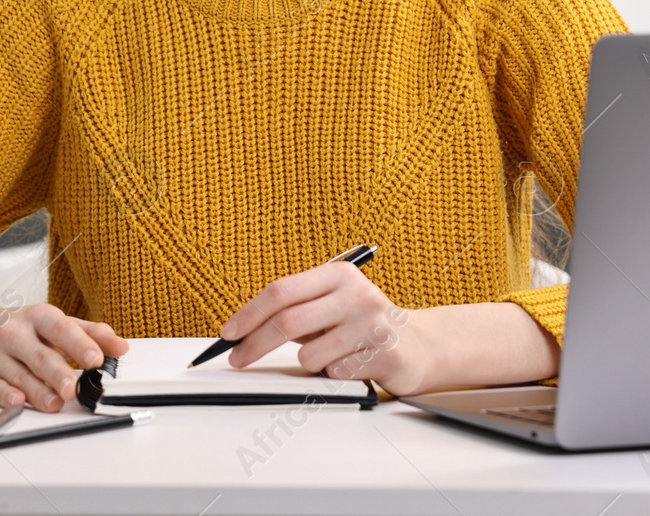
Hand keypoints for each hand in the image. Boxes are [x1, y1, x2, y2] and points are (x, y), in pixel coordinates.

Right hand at [0, 296, 128, 410]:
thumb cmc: (17, 326)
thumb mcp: (51, 322)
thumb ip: (88, 332)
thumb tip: (122, 347)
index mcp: (37, 317)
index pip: (60, 328)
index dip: (79, 343)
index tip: (96, 358)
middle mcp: (13, 333)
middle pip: (40, 356)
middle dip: (58, 373)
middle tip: (75, 388)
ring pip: (19, 375)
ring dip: (39, 391)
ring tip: (56, 402)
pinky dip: (5, 395)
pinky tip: (19, 401)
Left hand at [221, 260, 431, 394]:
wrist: (420, 343)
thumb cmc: (363, 323)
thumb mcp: (331, 304)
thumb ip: (296, 308)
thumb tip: (244, 329)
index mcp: (338, 275)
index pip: (281, 291)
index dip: (249, 313)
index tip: (229, 333)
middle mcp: (357, 294)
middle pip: (287, 321)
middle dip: (254, 344)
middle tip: (237, 359)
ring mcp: (372, 324)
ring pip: (309, 354)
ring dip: (307, 362)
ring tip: (329, 354)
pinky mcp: (384, 354)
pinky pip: (335, 374)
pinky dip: (333, 374)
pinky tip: (352, 363)